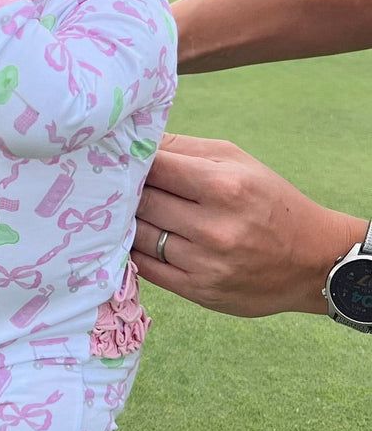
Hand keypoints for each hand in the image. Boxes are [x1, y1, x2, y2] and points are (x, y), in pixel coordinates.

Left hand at [133, 132, 365, 317]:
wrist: (313, 261)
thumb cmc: (269, 201)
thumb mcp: (237, 161)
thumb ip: (183, 149)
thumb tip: (134, 140)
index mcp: (224, 186)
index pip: (154, 167)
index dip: (132, 161)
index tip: (120, 158)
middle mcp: (214, 227)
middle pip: (142, 201)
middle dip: (127, 191)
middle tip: (118, 185)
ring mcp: (206, 263)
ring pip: (139, 235)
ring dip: (128, 222)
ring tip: (128, 211)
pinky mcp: (198, 291)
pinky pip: (145, 268)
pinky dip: (134, 251)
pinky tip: (136, 238)